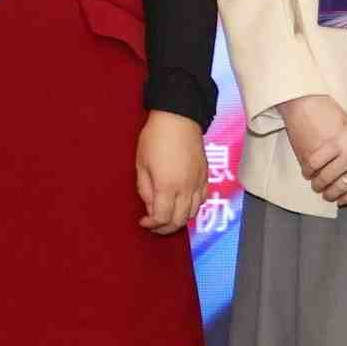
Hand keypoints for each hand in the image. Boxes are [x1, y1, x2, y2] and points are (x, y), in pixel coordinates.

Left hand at [135, 111, 208, 234]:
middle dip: (165, 228)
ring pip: (192, 213)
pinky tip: (182, 204)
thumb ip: (145, 189)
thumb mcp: (141, 164)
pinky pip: (202, 200)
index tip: (143, 222)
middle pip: (179, 221)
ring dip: (179, 220)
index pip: (162, 217)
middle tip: (154, 225)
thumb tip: (150, 206)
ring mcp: (198, 182)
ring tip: (167, 216)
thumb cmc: (155, 137)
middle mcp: (186, 188)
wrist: (178, 117)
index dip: (152, 224)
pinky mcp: (205, 176)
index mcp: (167, 185)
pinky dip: (192, 208)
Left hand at [303, 104, 346, 212]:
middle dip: (319, 185)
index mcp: (338, 142)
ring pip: (342, 187)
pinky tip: (344, 199)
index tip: (306, 173)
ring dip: (332, 194)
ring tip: (328, 196)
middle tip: (316, 187)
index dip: (308, 169)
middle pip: (326, 177)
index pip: (315, 161)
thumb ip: (337, 142)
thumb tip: (325, 155)